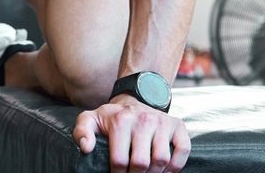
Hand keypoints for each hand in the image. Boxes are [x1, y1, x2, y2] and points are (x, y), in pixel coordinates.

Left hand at [73, 94, 189, 172]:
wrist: (136, 99)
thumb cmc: (112, 117)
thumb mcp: (91, 119)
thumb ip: (82, 132)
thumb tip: (85, 148)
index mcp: (121, 120)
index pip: (119, 160)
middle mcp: (144, 120)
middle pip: (141, 163)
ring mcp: (162, 122)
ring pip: (162, 160)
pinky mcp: (177, 126)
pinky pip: (183, 150)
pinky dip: (176, 166)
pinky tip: (165, 170)